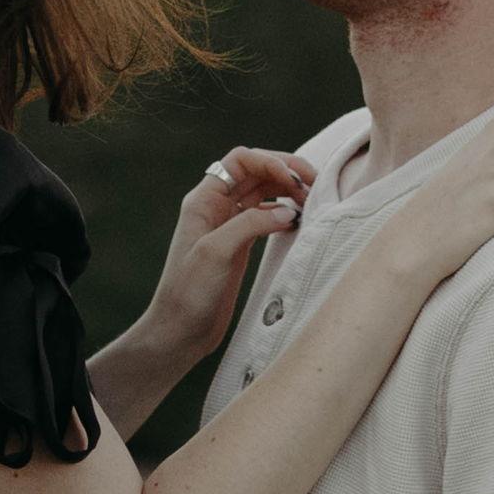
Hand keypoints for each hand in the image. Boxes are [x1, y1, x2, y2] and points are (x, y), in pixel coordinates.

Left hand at [139, 147, 315, 362]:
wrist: (180, 332)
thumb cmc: (188, 292)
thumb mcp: (216, 252)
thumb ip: (251, 224)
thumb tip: (290, 211)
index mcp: (204, 199)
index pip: (240, 161)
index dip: (269, 161)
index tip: (293, 179)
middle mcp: (217, 206)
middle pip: (257, 172)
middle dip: (285, 171)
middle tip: (314, 184)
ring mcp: (230, 225)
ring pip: (265, 193)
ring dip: (288, 191)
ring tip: (311, 201)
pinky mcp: (241, 245)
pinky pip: (268, 217)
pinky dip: (285, 214)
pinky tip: (299, 221)